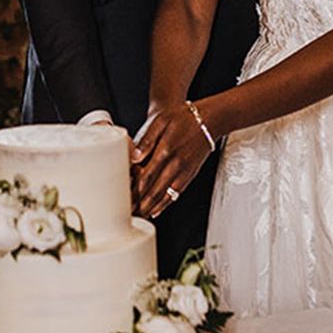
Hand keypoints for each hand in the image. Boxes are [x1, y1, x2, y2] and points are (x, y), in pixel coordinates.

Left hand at [130, 99, 215, 219]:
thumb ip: (147, 139)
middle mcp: (176, 164)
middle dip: (140, 203)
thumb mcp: (161, 121)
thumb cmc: (184, 117)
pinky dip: (165, 204)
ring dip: (151, 207)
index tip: (123, 197)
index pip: (146, 176)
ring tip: (138, 215)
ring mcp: (184, 171)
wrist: (209, 119)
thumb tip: (135, 156)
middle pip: (155, 190)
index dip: (135, 189)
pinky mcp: (190, 174)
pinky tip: (157, 210)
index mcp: (165, 150)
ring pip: (165, 195)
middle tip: (128, 213)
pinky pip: (176, 193)